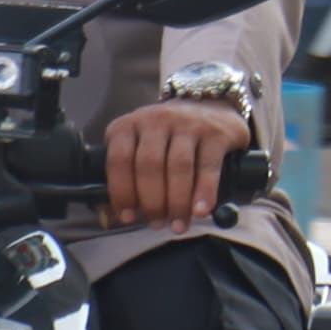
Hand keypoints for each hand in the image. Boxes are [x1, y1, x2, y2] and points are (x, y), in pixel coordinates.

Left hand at [105, 100, 252, 233]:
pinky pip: (208, 166)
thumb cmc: (169, 135)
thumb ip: (126, 176)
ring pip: (178, 167)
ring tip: (178, 224)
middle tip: (157, 222)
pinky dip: (204, 192)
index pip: (119, 160)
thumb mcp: (140, 144)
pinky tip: (201, 210)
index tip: (128, 216)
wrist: (210, 105)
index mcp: (129, 125)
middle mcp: (157, 120)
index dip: (122, 192)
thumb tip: (114, 216)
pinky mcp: (215, 133)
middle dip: (152, 201)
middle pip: (149, 165)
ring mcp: (188, 124)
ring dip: (177, 202)